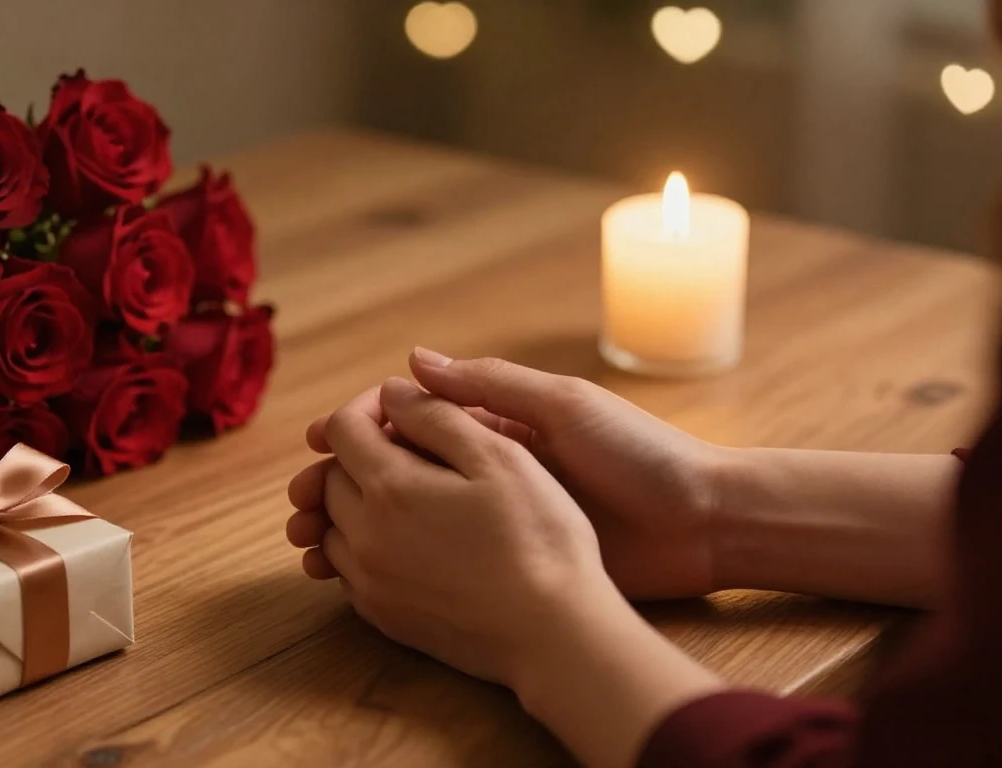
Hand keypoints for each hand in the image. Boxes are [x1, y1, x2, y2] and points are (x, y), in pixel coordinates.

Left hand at [287, 377, 609, 686]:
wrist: (553, 635)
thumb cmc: (538, 539)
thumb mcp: (499, 457)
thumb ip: (437, 416)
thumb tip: (392, 392)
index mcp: (389, 487)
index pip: (342, 428)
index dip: (368, 405)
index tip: (401, 407)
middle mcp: (364, 535)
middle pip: (332, 475)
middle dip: (361, 451)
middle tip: (410, 448)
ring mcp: (369, 582)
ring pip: (334, 525)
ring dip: (356, 501)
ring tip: (407, 494)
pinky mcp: (383, 616)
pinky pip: (349, 569)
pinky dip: (363, 545)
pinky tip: (406, 541)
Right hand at [296, 350, 726, 598]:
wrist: (701, 524)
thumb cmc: (638, 454)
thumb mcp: (564, 407)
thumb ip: (490, 386)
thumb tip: (412, 362)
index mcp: (499, 423)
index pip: (410, 421)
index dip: (358, 430)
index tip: (314, 442)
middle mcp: (490, 466)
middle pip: (399, 471)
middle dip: (344, 483)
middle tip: (300, 502)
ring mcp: (497, 515)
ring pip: (411, 517)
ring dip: (358, 525)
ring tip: (312, 543)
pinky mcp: (511, 557)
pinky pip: (442, 556)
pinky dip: (395, 561)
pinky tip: (359, 575)